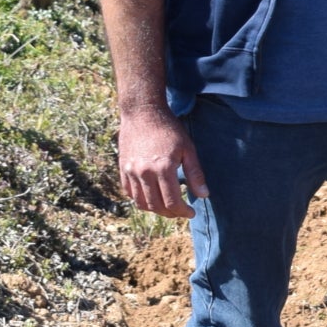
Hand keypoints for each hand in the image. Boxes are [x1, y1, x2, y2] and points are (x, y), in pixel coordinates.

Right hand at [118, 103, 206, 218]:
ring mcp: (130, 171)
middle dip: (170, 213)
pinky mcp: (122, 168)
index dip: (182, 212)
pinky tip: (152, 196)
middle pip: (155, 206)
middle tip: (181, 212)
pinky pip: (129, 192)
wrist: (143, 112)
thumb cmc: (170, 129)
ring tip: (167, 207)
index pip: (171, 202)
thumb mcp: (188, 149)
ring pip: (140, 202)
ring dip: (155, 209)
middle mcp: (144, 173)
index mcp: (163, 168)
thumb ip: (195, 174)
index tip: (191, 213)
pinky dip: (140, 199)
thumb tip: (204, 196)